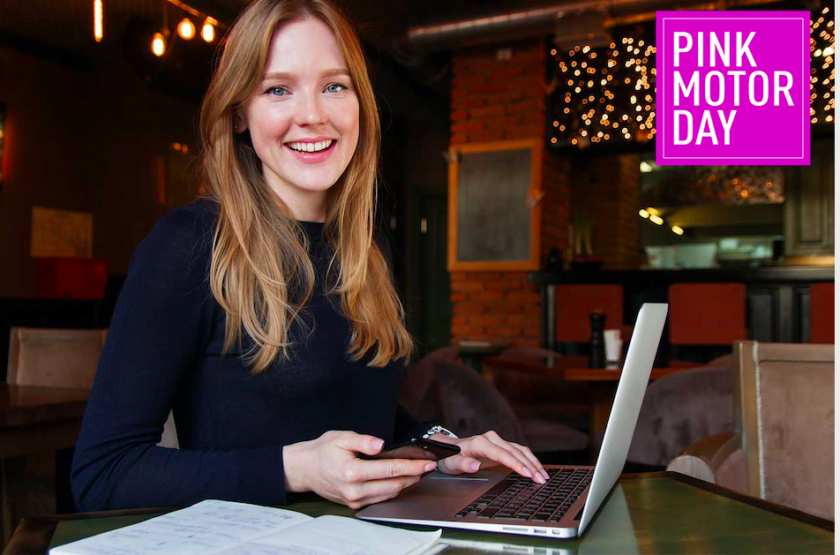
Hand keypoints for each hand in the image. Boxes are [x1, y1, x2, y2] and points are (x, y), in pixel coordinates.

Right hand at [283, 430, 436, 508]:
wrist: (304, 468)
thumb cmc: (323, 450)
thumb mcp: (341, 437)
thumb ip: (363, 440)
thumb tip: (380, 444)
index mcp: (352, 472)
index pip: (391, 469)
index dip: (412, 466)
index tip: (427, 462)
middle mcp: (354, 490)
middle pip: (394, 485)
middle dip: (414, 475)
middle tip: (428, 466)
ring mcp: (354, 500)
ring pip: (390, 494)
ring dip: (407, 484)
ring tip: (418, 472)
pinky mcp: (354, 505)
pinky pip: (380, 498)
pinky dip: (394, 490)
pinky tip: (401, 480)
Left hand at [433, 431, 548, 483]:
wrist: (449, 449)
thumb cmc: (449, 457)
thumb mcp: (451, 463)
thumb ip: (463, 464)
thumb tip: (476, 465)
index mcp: (480, 443)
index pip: (502, 454)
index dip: (516, 464)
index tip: (527, 473)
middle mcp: (490, 439)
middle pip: (514, 452)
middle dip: (530, 466)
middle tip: (541, 479)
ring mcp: (497, 441)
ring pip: (520, 450)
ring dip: (533, 462)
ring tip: (543, 475)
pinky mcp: (501, 445)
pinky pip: (518, 451)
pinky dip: (529, 459)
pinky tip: (537, 468)